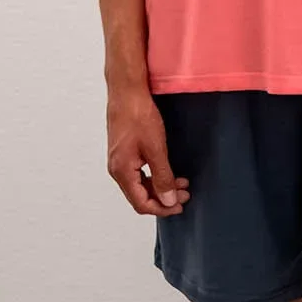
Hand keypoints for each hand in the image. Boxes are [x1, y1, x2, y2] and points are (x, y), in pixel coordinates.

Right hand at [107, 87, 190, 216]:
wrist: (126, 91)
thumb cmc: (138, 115)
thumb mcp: (156, 149)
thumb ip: (162, 177)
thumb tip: (168, 200)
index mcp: (122, 171)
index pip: (141, 203)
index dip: (162, 209)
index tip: (179, 206)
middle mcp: (117, 169)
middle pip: (140, 196)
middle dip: (164, 198)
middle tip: (184, 194)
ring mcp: (119, 160)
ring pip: (140, 185)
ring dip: (160, 187)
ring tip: (180, 183)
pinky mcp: (123, 151)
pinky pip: (138, 173)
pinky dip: (154, 176)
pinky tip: (167, 171)